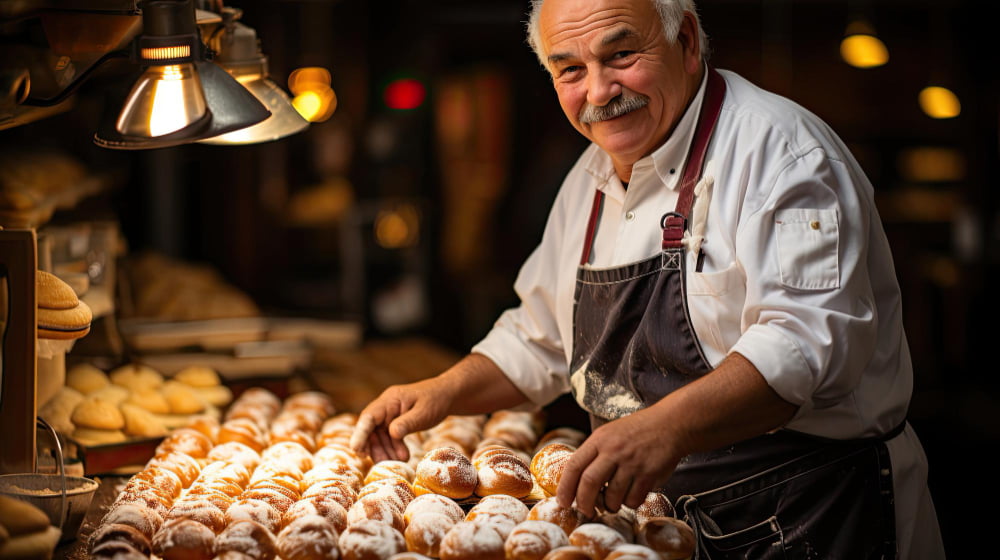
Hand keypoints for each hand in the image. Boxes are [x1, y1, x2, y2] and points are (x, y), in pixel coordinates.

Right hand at [349, 377, 453, 462]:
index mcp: (390, 400)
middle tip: (383, 462)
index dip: (360, 434)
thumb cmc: (436, 400)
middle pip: (371, 429)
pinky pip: (389, 437)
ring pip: (379, 435)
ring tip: (398, 462)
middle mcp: (386, 406)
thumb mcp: (424, 412)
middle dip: (374, 447)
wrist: (447, 396)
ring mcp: (390, 414)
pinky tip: (403, 457)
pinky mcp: (395, 422)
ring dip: (385, 450)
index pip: (369, 416)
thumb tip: (392, 433)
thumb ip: (407, 423)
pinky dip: (393, 448)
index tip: (356, 450)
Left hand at [555, 406, 683, 516]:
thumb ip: (593, 454)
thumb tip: (575, 484)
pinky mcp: (649, 474)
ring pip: (611, 497)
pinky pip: (632, 500)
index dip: (565, 488)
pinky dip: (629, 503)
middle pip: (589, 483)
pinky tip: (632, 493)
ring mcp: (632, 463)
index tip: (562, 502)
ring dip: (610, 505)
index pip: (574, 466)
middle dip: (584, 503)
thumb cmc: (637, 432)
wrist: (671, 424)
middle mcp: (613, 450)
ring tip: (613, 501)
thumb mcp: (609, 434)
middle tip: (585, 511)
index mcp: (599, 439)